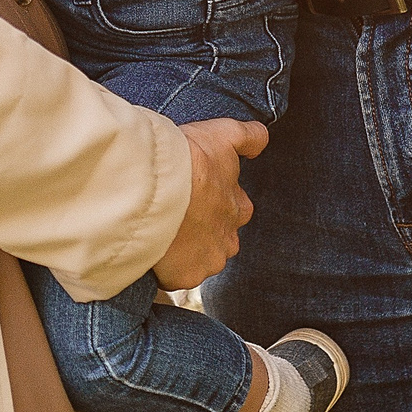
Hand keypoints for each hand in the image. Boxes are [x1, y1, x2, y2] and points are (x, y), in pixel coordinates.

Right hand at [152, 117, 265, 289]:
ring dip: (182, 251)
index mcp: (238, 207)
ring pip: (197, 260)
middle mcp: (229, 239)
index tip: (191, 195)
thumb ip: (249, 137)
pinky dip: (163, 268)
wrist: (154, 186)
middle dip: (199, 232)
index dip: (210, 203)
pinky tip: (149, 248)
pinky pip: (174, 277)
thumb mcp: (222, 134)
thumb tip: (262, 140)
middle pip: (216, 240)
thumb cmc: (187, 158)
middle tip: (173, 216)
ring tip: (157, 232)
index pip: (231, 210)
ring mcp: (208, 261)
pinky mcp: (185, 278)